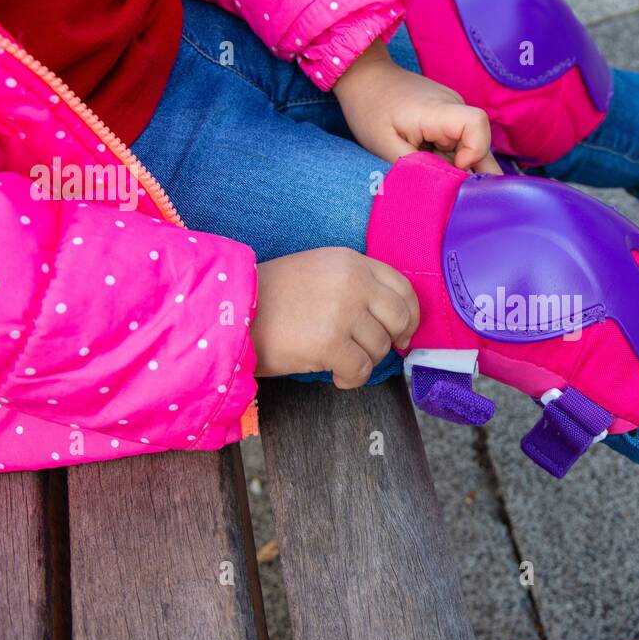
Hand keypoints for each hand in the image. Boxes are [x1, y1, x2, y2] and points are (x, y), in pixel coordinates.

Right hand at [251, 248, 419, 386]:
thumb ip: (355, 286)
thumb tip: (394, 321)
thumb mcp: (317, 273)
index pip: (402, 286)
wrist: (229, 312)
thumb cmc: (270, 299)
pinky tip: (335, 374)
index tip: (403, 331)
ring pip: (380, 347)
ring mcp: (341, 311)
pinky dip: (351, 378)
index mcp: (349, 261)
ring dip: (364, 361)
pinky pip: (362, 370)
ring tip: (338, 359)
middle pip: (399, 317)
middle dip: (392, 340)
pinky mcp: (329, 342)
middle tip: (375, 352)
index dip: (409, 314)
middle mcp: (351, 281)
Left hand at [334, 39, 501, 173]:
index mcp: (436, 110)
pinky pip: (459, 142)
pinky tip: (431, 164)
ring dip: (456, 166)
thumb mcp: (385, 146)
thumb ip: (417, 168)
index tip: (454, 168)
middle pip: (479, 142)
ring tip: (432, 174)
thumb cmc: (369, 109)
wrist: (365, 76)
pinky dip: (450, 159)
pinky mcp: (447, 117)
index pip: (477, 125)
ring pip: (470, 146)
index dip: (475, 151)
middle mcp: (452, 106)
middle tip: (447, 188)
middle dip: (469, 170)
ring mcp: (452, 110)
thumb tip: (446, 187)